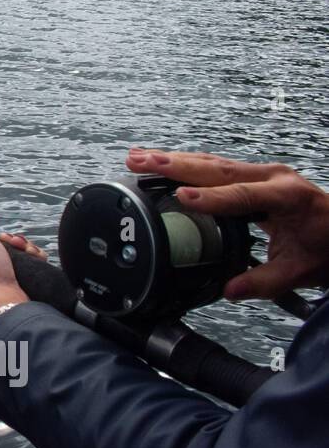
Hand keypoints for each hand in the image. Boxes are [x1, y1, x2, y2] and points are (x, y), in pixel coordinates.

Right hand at [127, 148, 328, 298]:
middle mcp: (272, 177)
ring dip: (173, 159)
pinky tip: (163, 161)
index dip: (210, 197)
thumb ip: (262, 282)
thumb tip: (229, 289)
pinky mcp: (252, 174)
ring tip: (138, 158)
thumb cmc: (327, 247)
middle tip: (140, 163)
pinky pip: (214, 165)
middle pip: (217, 169)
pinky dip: (186, 163)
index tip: (181, 197)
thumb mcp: (299, 271)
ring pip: (211, 162)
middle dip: (175, 165)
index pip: (242, 195)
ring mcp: (262, 172)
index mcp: (287, 196)